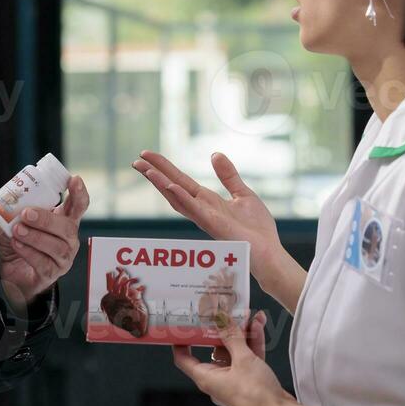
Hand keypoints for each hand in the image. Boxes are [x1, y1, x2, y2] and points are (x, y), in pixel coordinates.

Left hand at [0, 175, 89, 309]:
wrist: (14, 275)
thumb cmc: (21, 244)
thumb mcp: (18, 223)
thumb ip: (17, 211)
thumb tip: (8, 197)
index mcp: (64, 221)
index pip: (78, 206)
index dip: (79, 193)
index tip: (74, 179)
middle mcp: (69, 239)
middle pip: (67, 227)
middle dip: (46, 219)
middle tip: (26, 214)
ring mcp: (63, 258)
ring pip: (56, 246)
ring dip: (35, 236)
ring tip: (17, 230)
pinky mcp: (52, 274)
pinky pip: (44, 263)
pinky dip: (29, 252)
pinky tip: (17, 244)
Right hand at [132, 151, 291, 291]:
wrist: (268, 251)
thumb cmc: (256, 228)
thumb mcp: (242, 193)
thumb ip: (228, 175)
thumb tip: (215, 154)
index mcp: (207, 201)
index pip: (179, 181)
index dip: (164, 168)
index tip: (147, 156)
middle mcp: (201, 209)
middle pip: (172, 188)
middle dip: (154, 174)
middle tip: (136, 160)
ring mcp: (205, 218)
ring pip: (177, 199)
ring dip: (160, 184)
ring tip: (145, 169)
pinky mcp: (213, 225)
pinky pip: (194, 210)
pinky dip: (181, 197)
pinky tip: (171, 186)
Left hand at [172, 313, 288, 405]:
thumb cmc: (257, 394)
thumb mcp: (243, 359)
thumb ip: (232, 336)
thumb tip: (220, 318)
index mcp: (207, 378)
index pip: (184, 359)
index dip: (180, 342)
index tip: (182, 325)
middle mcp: (217, 380)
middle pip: (213, 350)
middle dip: (222, 330)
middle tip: (223, 312)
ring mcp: (233, 380)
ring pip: (233, 352)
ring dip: (241, 334)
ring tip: (248, 315)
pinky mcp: (248, 380)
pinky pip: (246, 358)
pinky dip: (251, 343)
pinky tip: (258, 327)